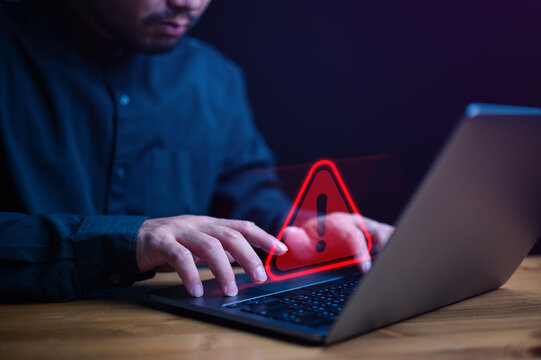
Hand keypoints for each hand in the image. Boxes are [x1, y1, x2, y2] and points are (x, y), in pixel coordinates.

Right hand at [136, 215, 287, 296]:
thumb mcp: (199, 243)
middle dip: (248, 256)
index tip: (282, 249)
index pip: (242, 226)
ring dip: (223, 270)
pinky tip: (196, 290)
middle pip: (230, 235)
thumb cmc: (171, 243)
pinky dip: (191, 274)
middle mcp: (198, 223)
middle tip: (259, 277)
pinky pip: (179, 257)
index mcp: (210, 223)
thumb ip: (220, 249)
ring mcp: (179, 230)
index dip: (264, 236)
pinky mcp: (160, 241)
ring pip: (208, 246)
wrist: (132, 237)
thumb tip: (245, 261)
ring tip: (230, 290)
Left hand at [282, 212, 393, 272]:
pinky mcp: (377, 240)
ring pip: (388, 234)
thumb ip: (296, 240)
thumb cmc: (312, 239)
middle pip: (378, 230)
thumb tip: (288, 234)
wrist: (318, 232)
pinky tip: (399, 267)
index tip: (365, 268)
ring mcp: (369, 231)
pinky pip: (390, 243)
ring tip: (398, 265)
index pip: (353, 235)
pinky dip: (396, 252)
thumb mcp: (301, 241)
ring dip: (395, 247)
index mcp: (340, 223)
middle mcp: (358, 224)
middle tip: (390, 263)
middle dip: (387, 244)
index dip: (360, 251)